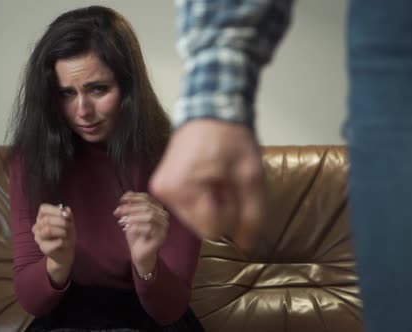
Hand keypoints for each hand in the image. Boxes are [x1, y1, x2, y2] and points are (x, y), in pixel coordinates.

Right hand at [32, 204, 75, 286]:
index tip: (66, 215)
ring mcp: (38, 238)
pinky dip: (65, 242)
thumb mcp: (69, 222)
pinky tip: (66, 244)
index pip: (43, 209)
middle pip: (46, 219)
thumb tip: (66, 209)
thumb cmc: (65, 234)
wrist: (66, 252)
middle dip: (62, 222)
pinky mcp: (43, 248)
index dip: (55, 210)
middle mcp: (37, 227)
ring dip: (62, 232)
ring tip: (66, 235)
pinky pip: (56, 242)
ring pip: (48, 230)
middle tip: (70, 226)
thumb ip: (68, 215)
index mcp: (42, 218)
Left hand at [114, 192, 168, 275]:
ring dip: (134, 217)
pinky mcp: (161, 237)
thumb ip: (131, 206)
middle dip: (131, 208)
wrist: (139, 253)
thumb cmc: (136, 235)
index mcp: (158, 209)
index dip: (134, 197)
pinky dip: (137, 227)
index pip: (147, 198)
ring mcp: (164, 227)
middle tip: (118, 211)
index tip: (121, 200)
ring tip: (123, 221)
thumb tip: (128, 193)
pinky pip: (149, 228)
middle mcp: (163, 217)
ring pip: (150, 216)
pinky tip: (129, 229)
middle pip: (147, 207)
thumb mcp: (131, 218)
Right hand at [149, 119, 267, 252]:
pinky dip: (200, 198)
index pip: (212, 229)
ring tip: (216, 176)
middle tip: (226, 180)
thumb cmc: (232, 139)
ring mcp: (160, 188)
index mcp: (183, 190)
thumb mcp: (251, 176)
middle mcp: (165, 193)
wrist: (210, 108)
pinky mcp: (161, 184)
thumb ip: (251, 215)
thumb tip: (246, 247)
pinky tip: (206, 176)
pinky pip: (186, 206)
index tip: (233, 187)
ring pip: (194, 218)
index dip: (230, 212)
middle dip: (219, 209)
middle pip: (201, 225)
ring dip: (210, 204)